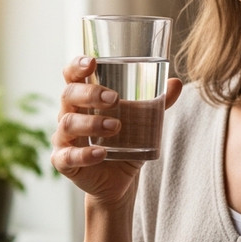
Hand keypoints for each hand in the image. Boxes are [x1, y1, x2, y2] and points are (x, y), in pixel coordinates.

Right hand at [51, 56, 181, 206]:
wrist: (120, 180)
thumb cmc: (125, 141)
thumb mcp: (143, 120)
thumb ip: (157, 102)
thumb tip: (176, 83)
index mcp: (83, 98)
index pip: (72, 75)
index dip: (77, 66)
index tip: (92, 62)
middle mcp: (69, 114)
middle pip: (68, 95)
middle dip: (90, 94)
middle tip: (114, 99)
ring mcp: (63, 139)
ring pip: (68, 124)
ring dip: (92, 123)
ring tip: (116, 126)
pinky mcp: (64, 162)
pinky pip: (67, 157)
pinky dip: (85, 154)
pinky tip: (102, 153)